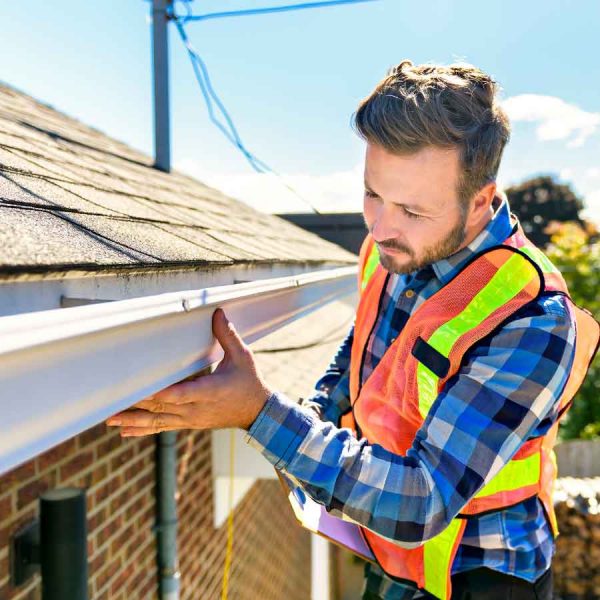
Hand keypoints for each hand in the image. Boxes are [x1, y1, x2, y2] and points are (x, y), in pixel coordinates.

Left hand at [105, 308, 272, 435]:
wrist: (257, 413)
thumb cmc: (249, 382)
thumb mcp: (243, 357)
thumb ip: (227, 335)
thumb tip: (217, 313)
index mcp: (210, 391)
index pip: (180, 394)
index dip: (160, 393)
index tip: (141, 389)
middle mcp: (197, 409)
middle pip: (162, 407)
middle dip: (136, 404)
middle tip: (112, 400)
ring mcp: (191, 419)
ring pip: (158, 420)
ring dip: (134, 420)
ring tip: (110, 419)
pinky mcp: (188, 423)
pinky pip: (163, 428)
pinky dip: (143, 430)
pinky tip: (125, 432)